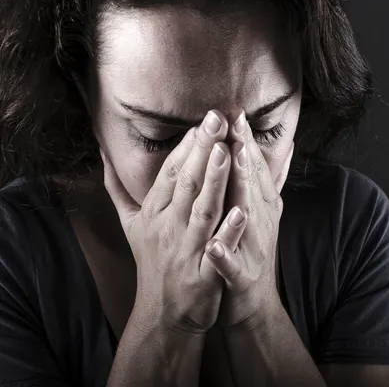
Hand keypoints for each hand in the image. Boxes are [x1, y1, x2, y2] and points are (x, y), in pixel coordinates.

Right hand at [100, 110, 246, 334]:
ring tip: (227, 152)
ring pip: (202, 211)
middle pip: (185, 184)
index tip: (203, 120)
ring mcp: (185, 251)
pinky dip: (229, 231)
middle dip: (202, 150)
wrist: (163, 312)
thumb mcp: (130, 224)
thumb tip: (102, 152)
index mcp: (154, 213)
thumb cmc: (152, 261)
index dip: (186, 146)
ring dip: (215, 181)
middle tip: (217, 119)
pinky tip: (243, 211)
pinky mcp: (203, 275)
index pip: (170, 173)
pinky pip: (218, 250)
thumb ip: (118, 187)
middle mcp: (167, 228)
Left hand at [206, 111, 293, 329]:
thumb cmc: (250, 251)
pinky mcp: (241, 278)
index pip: (254, 169)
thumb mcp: (261, 212)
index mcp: (260, 207)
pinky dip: (225, 256)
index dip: (246, 141)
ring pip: (247, 217)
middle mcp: (260, 223)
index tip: (236, 112)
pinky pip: (232, 267)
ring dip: (242, 190)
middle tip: (236, 124)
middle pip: (252, 184)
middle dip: (245, 154)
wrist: (253, 303)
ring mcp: (253, 249)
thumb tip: (279, 147)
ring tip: (234, 163)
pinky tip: (214, 247)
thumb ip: (265, 181)